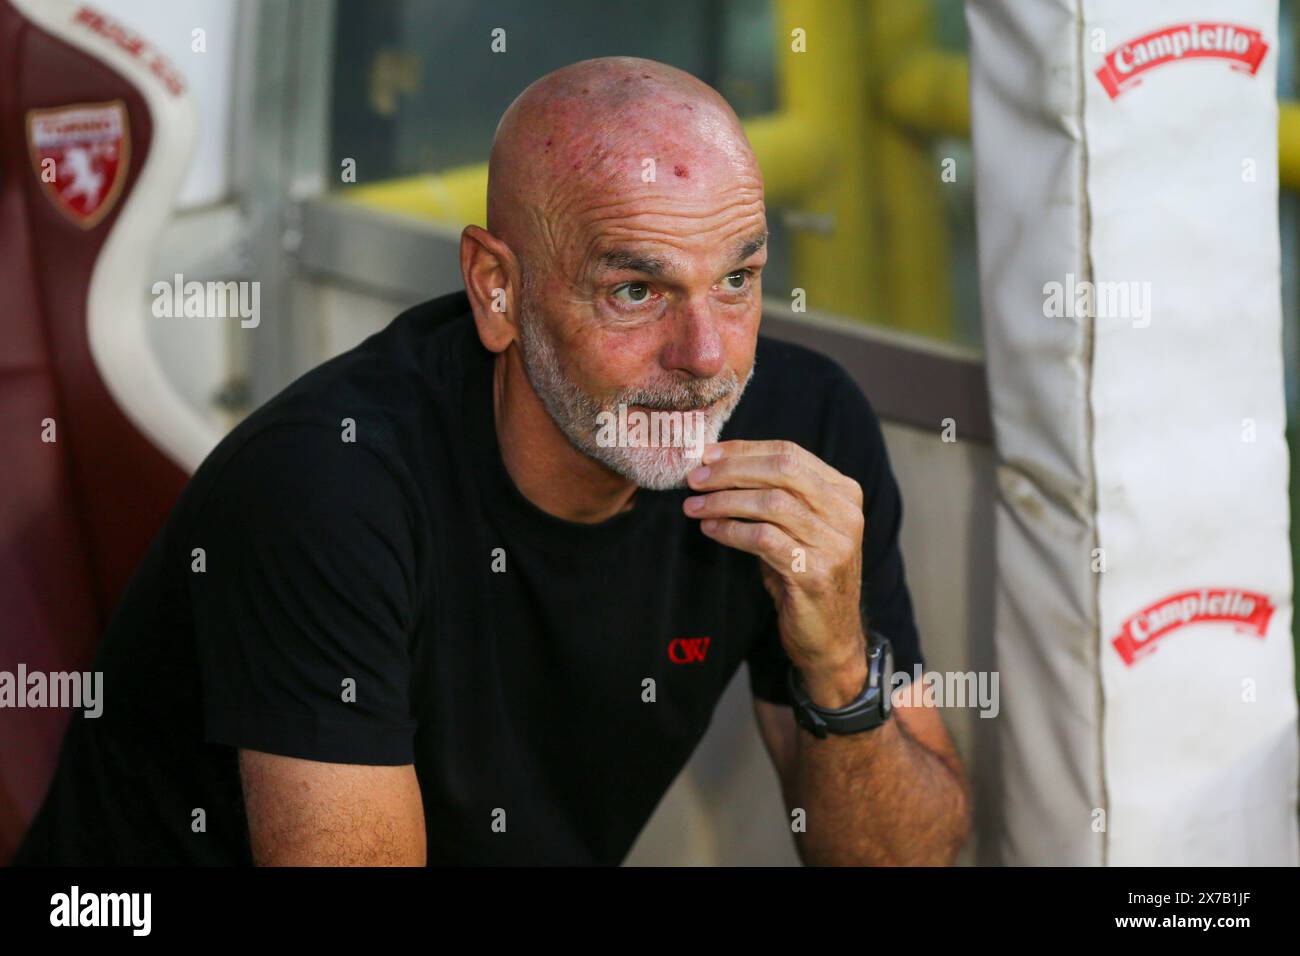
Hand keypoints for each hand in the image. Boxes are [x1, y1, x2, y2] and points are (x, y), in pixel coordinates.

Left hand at [682, 439, 867, 706]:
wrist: (831, 636)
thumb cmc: (805, 573)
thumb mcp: (798, 527)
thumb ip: (775, 494)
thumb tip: (717, 466)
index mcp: (844, 492)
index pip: (789, 453)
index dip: (743, 450)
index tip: (706, 455)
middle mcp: (845, 513)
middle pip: (781, 471)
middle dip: (731, 471)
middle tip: (694, 479)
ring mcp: (835, 543)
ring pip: (771, 503)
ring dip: (724, 501)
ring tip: (694, 507)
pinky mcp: (816, 573)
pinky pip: (764, 539)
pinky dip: (731, 531)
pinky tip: (711, 530)